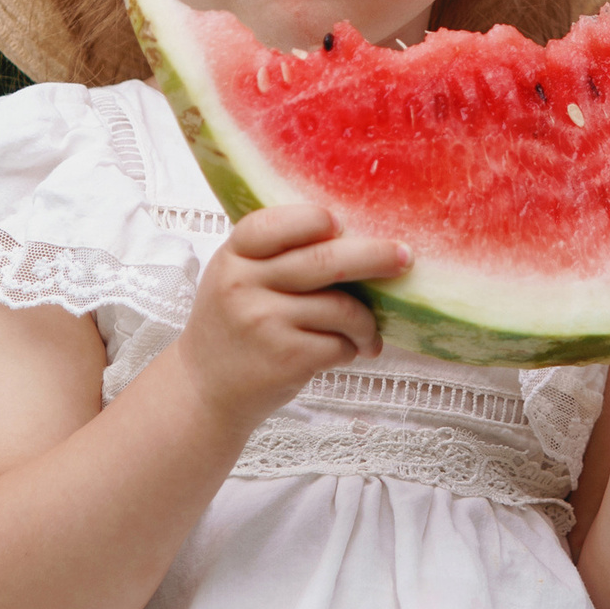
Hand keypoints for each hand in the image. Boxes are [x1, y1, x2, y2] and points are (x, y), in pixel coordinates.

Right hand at [173, 205, 407, 431]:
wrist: (205, 388)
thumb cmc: (235, 323)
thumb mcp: (237, 276)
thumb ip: (276, 254)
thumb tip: (355, 233)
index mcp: (234, 255)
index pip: (275, 224)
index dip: (313, 220)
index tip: (342, 223)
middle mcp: (244, 285)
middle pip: (324, 261)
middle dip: (375, 257)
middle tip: (404, 258)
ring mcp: (264, 322)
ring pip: (342, 308)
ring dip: (367, 323)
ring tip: (368, 334)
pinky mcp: (286, 358)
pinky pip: (340, 344)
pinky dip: (353, 348)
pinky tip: (347, 351)